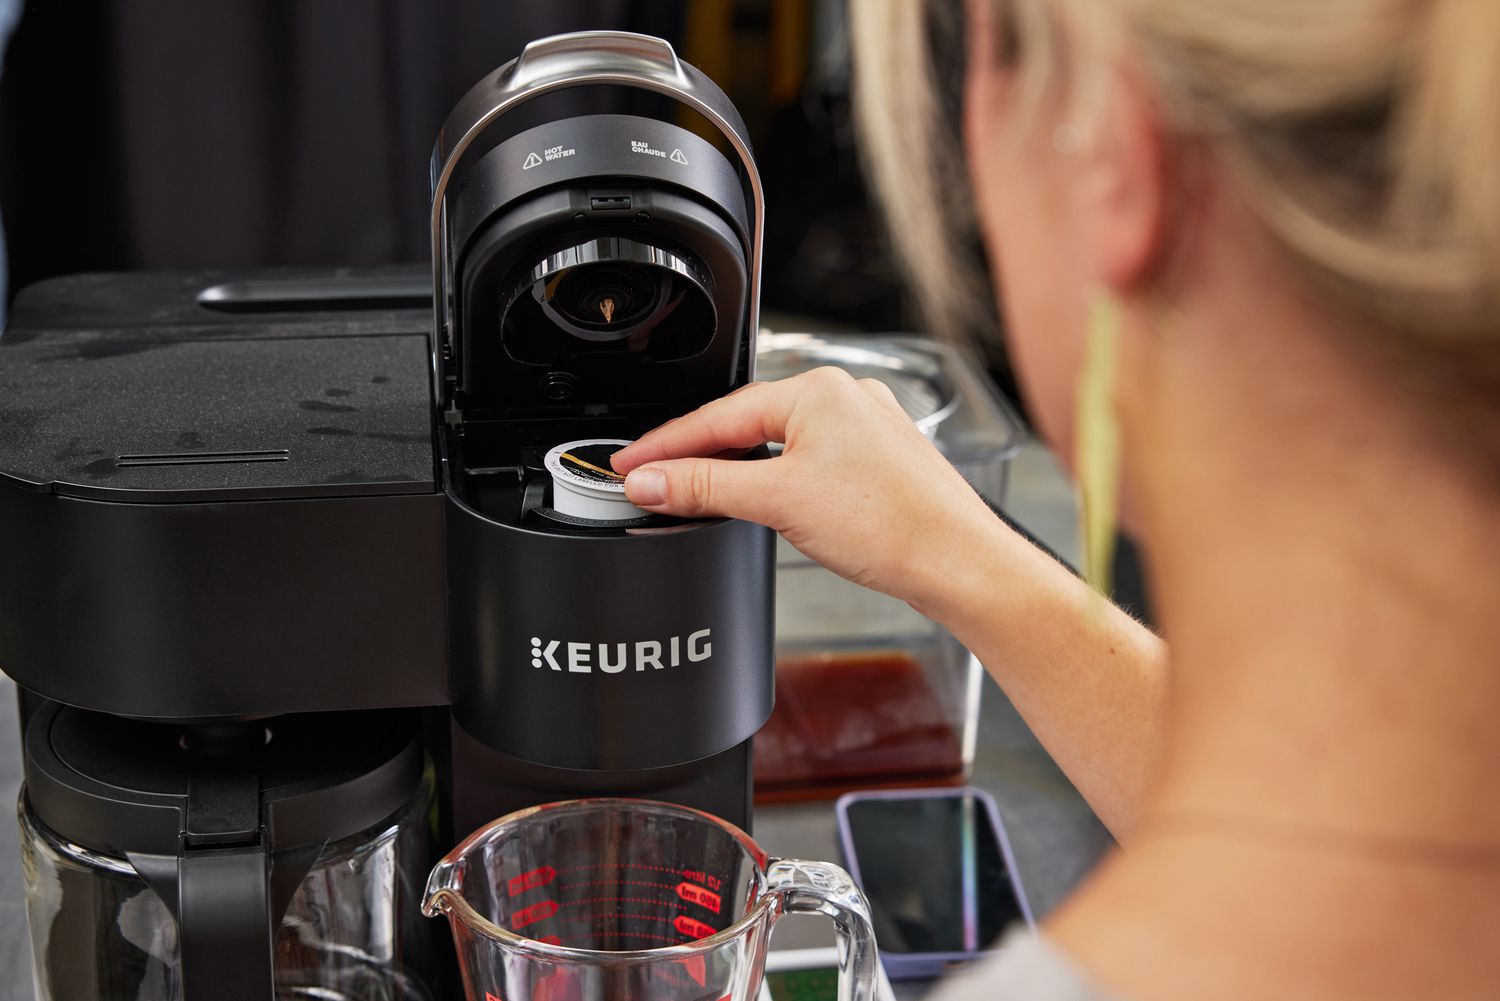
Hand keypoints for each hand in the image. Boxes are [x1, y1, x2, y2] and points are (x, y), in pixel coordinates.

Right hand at [610, 367, 1000, 605]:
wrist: (958, 562)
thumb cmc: (892, 525)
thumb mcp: (779, 502)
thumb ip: (705, 489)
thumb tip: (652, 481)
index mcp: (818, 389)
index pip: (718, 416)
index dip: (666, 445)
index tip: (630, 465)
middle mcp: (845, 397)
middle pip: (747, 425)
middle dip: (699, 455)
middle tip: (652, 481)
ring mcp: (866, 428)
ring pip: (779, 443)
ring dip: (738, 469)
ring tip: (698, 493)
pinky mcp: (879, 460)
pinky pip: (809, 460)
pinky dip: (776, 478)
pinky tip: (765, 499)